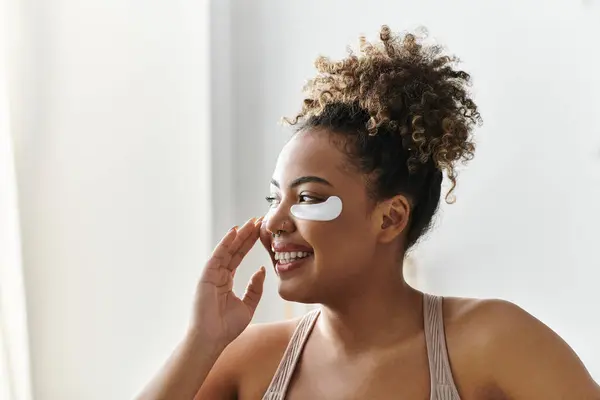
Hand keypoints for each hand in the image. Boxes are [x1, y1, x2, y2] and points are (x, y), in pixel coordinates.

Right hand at [190, 217, 265, 348]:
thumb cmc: (227, 327)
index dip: (250, 243)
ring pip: (227, 250)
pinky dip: (225, 243)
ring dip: (239, 235)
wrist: (212, 339)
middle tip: (258, 220)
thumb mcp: (248, 306)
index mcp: (227, 280)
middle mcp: (218, 274)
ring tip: (251, 222)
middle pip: (234, 249)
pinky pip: (217, 256)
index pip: (239, 256)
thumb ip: (255, 288)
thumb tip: (261, 270)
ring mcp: (211, 274)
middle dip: (246, 235)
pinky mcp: (206, 276)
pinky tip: (234, 232)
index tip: (261, 230)